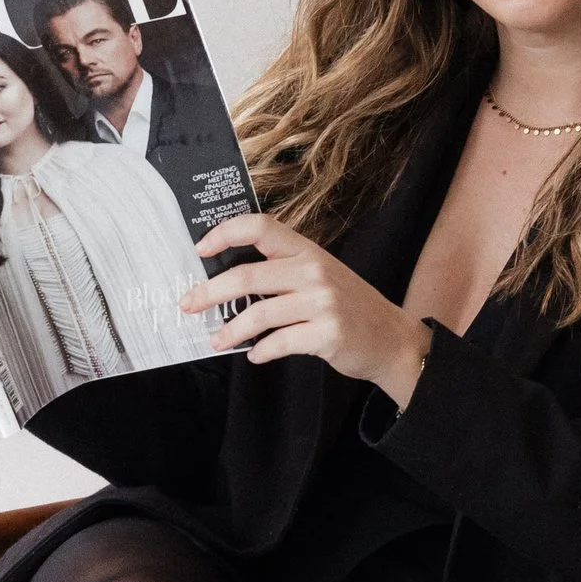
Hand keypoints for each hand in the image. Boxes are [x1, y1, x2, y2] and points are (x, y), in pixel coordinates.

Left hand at [182, 214, 430, 407]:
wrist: (392, 340)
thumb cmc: (350, 307)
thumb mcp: (321, 276)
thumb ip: (284, 271)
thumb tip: (229, 281)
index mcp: (308, 251)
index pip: (261, 227)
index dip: (226, 233)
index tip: (201, 249)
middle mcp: (314, 272)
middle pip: (248, 276)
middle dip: (210, 292)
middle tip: (188, 304)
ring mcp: (322, 303)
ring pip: (259, 315)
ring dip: (231, 330)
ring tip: (217, 340)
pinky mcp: (327, 334)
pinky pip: (279, 343)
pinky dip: (261, 351)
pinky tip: (256, 354)